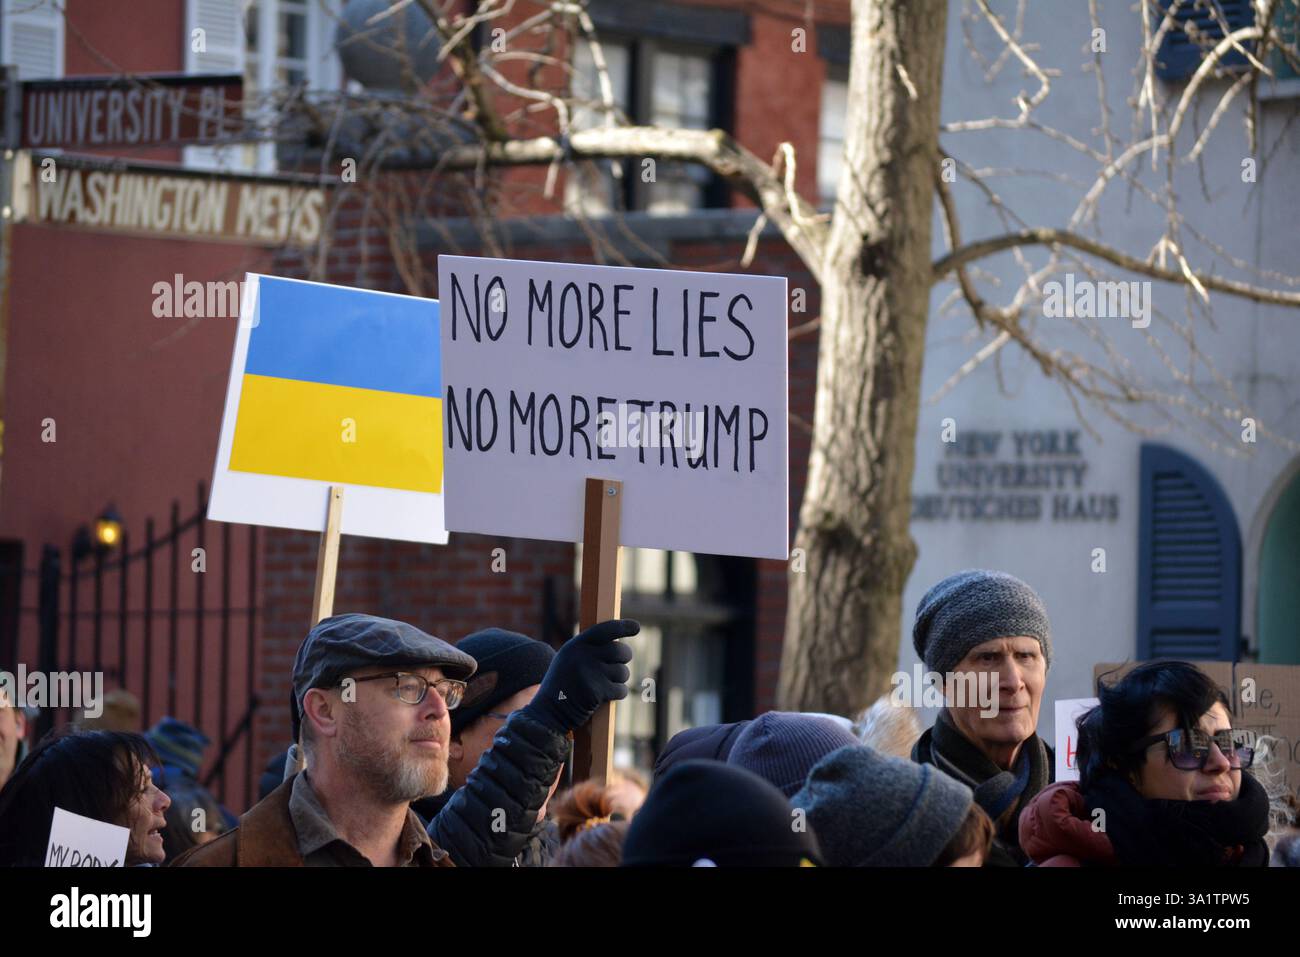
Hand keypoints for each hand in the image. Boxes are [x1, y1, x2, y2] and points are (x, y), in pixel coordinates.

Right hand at [524, 619, 638, 732]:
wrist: (549, 712)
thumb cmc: (562, 685)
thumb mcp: (568, 659)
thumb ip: (588, 649)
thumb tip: (618, 644)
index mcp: (576, 645)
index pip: (605, 629)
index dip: (623, 627)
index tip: (636, 627)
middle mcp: (584, 656)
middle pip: (621, 651)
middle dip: (624, 659)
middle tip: (618, 665)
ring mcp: (591, 673)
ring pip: (623, 672)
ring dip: (619, 680)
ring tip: (604, 685)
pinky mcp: (598, 692)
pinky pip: (621, 690)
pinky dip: (618, 694)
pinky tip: (605, 696)